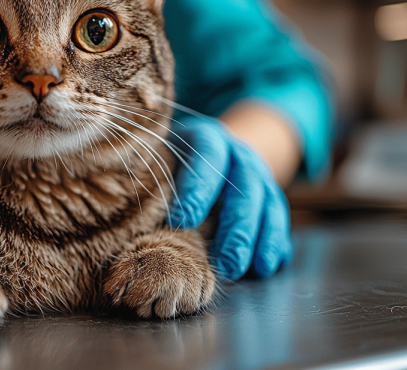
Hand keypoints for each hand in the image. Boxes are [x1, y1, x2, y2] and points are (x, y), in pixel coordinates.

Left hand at [167, 115, 292, 279]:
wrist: (213, 145)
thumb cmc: (173, 159)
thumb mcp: (162, 155)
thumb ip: (152, 175)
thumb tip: (127, 212)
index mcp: (208, 138)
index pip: (206, 157)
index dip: (197, 188)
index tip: (181, 221)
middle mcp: (238, 154)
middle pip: (245, 187)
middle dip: (237, 228)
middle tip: (226, 263)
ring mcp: (260, 173)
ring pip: (269, 204)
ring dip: (261, 239)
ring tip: (252, 270)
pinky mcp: (271, 194)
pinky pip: (279, 218)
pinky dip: (277, 242)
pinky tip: (271, 265)